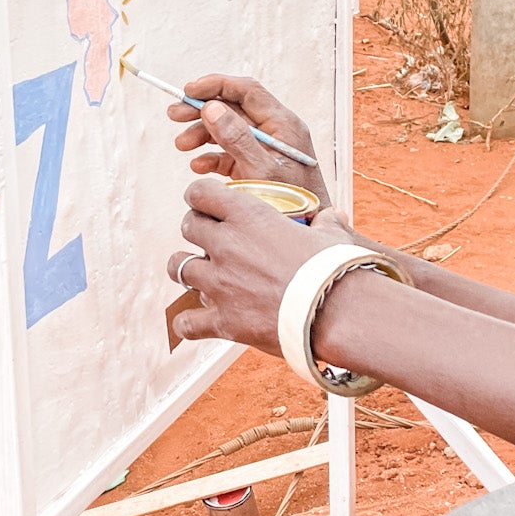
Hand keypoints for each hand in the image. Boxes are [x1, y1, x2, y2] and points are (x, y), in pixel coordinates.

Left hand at [168, 177, 360, 349]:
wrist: (336, 313)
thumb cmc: (334, 270)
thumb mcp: (332, 237)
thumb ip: (326, 224)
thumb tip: (334, 217)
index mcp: (249, 216)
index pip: (202, 193)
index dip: (200, 196)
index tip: (206, 202)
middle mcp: (226, 245)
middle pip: (189, 226)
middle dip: (195, 229)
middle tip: (208, 238)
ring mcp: (220, 283)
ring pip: (178, 267)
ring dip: (185, 268)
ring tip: (197, 273)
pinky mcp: (223, 320)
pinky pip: (187, 322)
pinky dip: (188, 322)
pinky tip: (195, 321)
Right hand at [170, 73, 332, 207]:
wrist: (308, 232)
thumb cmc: (293, 203)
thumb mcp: (262, 170)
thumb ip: (237, 139)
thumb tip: (213, 108)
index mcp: (283, 125)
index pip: (246, 91)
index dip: (215, 86)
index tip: (188, 91)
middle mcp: (275, 132)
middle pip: (233, 108)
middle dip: (201, 109)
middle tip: (174, 115)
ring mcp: (265, 150)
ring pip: (227, 130)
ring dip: (202, 134)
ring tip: (181, 146)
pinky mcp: (257, 167)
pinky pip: (230, 153)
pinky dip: (211, 156)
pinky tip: (198, 166)